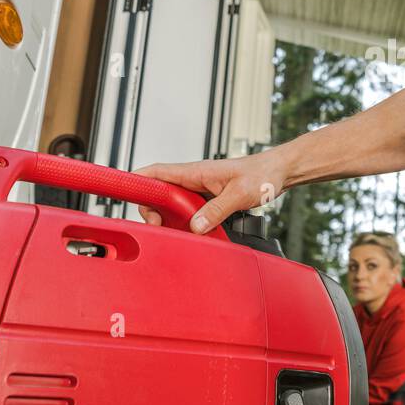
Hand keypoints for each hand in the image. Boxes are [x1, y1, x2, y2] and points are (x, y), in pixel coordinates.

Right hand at [134, 151, 287, 234]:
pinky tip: (193, 234)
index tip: (126, 194)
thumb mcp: (240, 194)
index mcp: (195, 171)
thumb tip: (195, 226)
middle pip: (159, 193)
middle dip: (152, 211)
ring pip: (172, 205)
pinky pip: (188, 212)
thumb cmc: (263, 174)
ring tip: (177, 233)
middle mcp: (194, 180)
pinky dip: (186, 223)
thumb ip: (217, 210)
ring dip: (170, 219)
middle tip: (160, 227)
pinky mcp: (209, 200)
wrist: (279, 172)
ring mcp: (200, 190)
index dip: (137, 181)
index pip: (156, 171)